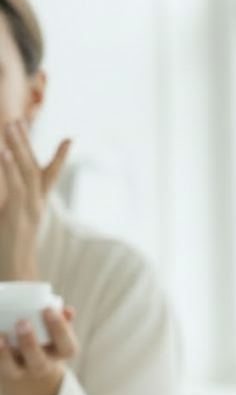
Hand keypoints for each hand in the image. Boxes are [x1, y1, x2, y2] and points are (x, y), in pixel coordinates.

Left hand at [0, 119, 71, 279]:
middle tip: (17, 120)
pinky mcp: (16, 215)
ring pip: (26, 171)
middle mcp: (36, 204)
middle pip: (35, 167)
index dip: (60, 157)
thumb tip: (8, 201)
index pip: (49, 176)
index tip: (69, 139)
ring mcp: (28, 209)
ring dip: (18, 147)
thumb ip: (9, 206)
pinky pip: (16, 186)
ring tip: (11, 125)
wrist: (15, 274)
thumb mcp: (7, 222)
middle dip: (25, 143)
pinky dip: (10, 168)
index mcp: (35, 205)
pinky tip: (5, 152)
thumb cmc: (9, 249)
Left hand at [0, 306, 78, 389]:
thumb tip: (67, 310)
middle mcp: (42, 366)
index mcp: (61, 354)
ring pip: (12, 369)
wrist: (28, 364)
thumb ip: (63, 321)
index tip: (48, 309)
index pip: (67, 347)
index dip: (59, 329)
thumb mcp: (57, 332)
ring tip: (1, 334)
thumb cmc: (46, 339)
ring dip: (5, 354)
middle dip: (30, 343)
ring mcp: (21, 372)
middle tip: (22, 322)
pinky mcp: (4, 371)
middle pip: (39, 362)